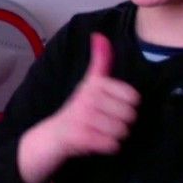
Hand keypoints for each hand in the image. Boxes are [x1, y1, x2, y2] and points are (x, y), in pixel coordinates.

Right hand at [17, 33, 139, 182]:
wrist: (49, 138)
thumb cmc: (76, 111)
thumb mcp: (88, 83)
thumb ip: (100, 61)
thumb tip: (99, 34)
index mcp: (93, 84)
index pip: (133, 96)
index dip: (127, 105)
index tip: (110, 106)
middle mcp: (87, 97)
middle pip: (130, 115)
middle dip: (120, 123)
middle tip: (103, 123)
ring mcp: (82, 117)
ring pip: (122, 131)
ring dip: (114, 136)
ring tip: (99, 133)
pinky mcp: (79, 136)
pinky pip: (112, 144)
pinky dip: (108, 147)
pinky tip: (96, 143)